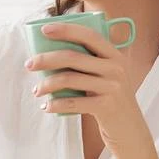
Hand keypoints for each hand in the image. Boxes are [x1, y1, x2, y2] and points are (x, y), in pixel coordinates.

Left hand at [24, 22, 146, 152]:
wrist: (129, 128)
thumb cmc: (110, 98)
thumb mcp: (107, 75)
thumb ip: (89, 62)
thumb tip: (51, 52)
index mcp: (115, 55)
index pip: (89, 35)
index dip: (66, 29)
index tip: (44, 29)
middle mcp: (115, 68)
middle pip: (73, 57)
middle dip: (46, 59)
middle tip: (29, 64)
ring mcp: (112, 86)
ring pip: (69, 79)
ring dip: (46, 84)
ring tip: (36, 90)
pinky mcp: (106, 106)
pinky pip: (73, 102)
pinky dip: (56, 104)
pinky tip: (46, 106)